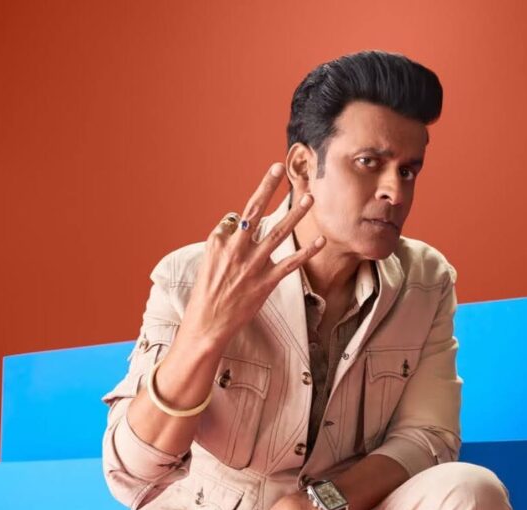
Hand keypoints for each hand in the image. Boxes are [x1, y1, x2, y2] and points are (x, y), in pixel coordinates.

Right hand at [181, 163, 325, 348]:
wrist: (208, 324)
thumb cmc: (206, 294)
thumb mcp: (207, 262)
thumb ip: (222, 240)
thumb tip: (235, 222)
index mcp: (220, 243)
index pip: (236, 219)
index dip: (240, 224)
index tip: (242, 228)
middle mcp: (236, 250)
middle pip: (254, 212)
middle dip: (267, 188)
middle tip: (279, 168)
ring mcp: (253, 266)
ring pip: (277, 234)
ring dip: (295, 214)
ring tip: (309, 198)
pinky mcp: (266, 283)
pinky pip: (290, 264)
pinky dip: (307, 252)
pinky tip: (320, 240)